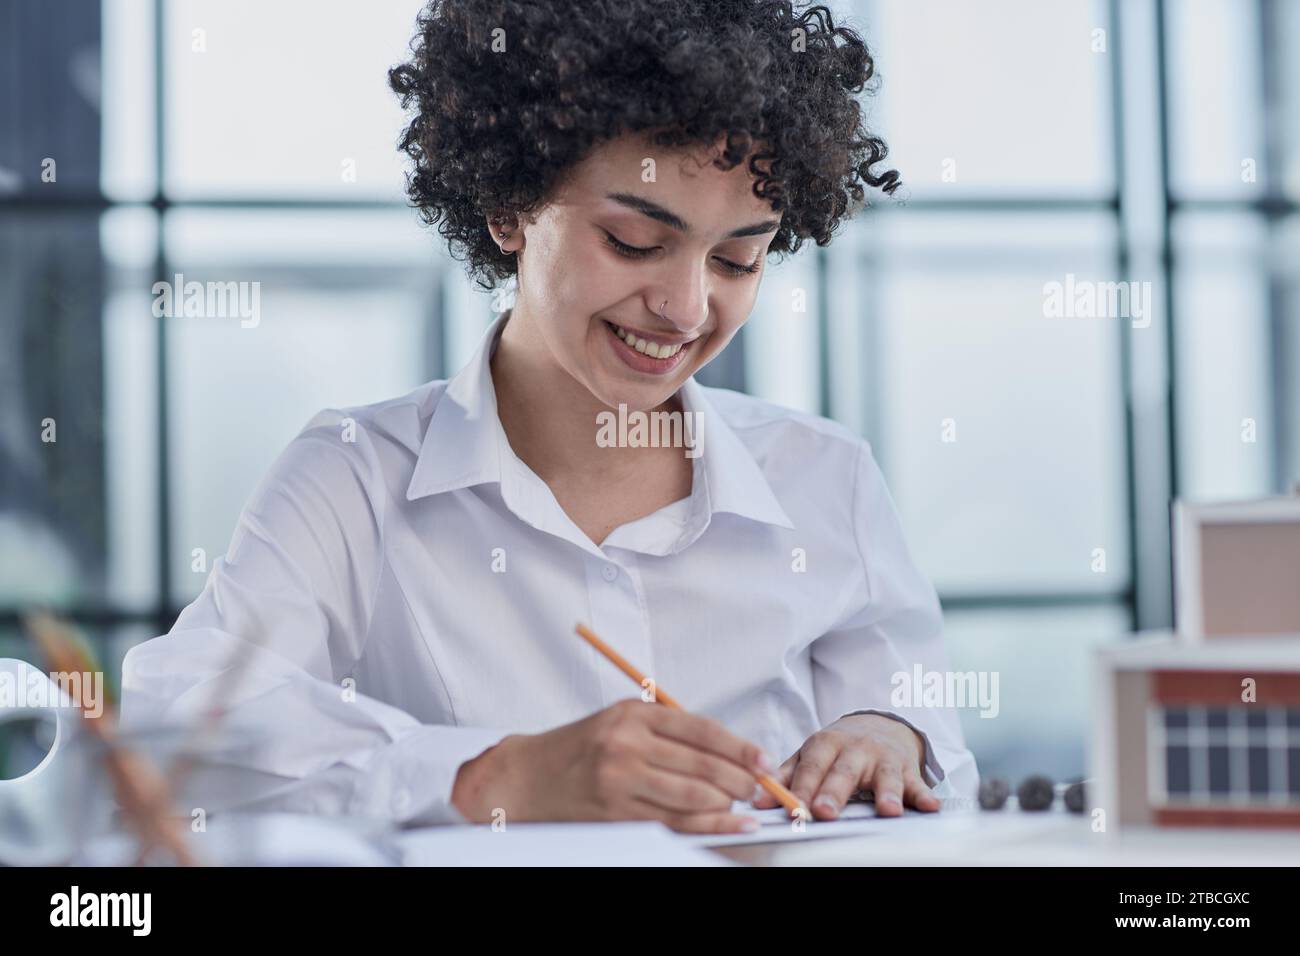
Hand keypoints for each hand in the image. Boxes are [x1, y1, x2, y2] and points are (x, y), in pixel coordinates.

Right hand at [451, 699, 773, 833]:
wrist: (526, 776)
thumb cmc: (579, 747)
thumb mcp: (619, 720)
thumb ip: (667, 729)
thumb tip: (727, 748)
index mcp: (633, 714)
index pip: (701, 729)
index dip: (740, 747)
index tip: (763, 760)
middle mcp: (628, 744)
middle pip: (703, 764)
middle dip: (741, 778)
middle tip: (760, 786)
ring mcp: (622, 781)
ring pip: (693, 796)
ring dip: (729, 803)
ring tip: (746, 804)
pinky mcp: (617, 813)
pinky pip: (674, 822)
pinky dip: (709, 825)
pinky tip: (730, 823)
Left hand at [752, 713, 940, 818]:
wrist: (879, 724)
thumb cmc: (838, 748)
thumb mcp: (811, 754)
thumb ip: (787, 776)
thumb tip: (758, 800)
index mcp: (826, 744)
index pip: (811, 767)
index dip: (801, 787)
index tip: (792, 808)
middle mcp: (855, 748)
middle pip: (844, 772)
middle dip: (834, 792)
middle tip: (824, 812)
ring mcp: (883, 757)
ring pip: (884, 775)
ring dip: (886, 793)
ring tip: (887, 811)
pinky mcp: (908, 768)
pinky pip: (917, 783)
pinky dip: (924, 794)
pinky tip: (930, 806)